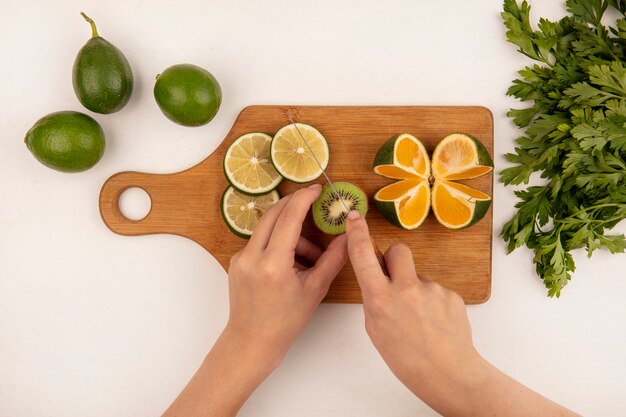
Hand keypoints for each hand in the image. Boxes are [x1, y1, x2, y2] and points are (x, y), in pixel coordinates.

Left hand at [226, 183, 347, 366]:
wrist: (252, 342)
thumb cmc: (285, 321)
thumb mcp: (315, 289)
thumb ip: (333, 259)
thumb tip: (349, 237)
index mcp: (273, 264)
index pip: (289, 217)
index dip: (304, 199)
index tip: (317, 189)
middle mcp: (251, 256)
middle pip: (274, 214)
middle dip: (295, 206)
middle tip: (314, 203)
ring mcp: (240, 258)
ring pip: (267, 228)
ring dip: (290, 232)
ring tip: (310, 258)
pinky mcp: (236, 261)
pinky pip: (260, 241)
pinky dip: (278, 244)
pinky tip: (291, 264)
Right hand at [345, 211, 479, 411]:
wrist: (448, 373)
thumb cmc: (407, 359)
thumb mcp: (376, 330)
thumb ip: (375, 300)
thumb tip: (379, 283)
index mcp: (380, 299)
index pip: (363, 255)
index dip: (357, 233)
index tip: (355, 217)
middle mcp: (406, 289)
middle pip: (397, 250)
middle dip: (394, 260)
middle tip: (396, 281)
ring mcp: (431, 289)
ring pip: (418, 274)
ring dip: (416, 288)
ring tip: (421, 318)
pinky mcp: (451, 294)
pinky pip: (436, 289)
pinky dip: (433, 301)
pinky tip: (435, 322)